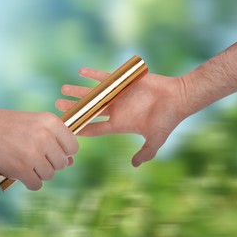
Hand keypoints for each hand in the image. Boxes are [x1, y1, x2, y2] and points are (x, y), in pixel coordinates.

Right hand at [0, 109, 78, 190]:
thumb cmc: (10, 126)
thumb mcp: (36, 124)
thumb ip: (56, 141)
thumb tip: (72, 162)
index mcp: (51, 122)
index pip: (73, 147)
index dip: (64, 152)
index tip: (51, 151)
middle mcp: (45, 136)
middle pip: (62, 163)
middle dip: (51, 164)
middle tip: (35, 158)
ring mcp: (33, 153)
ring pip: (50, 175)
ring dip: (39, 173)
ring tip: (26, 163)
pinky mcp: (21, 168)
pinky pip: (36, 184)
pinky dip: (30, 182)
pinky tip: (21, 173)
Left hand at [56, 67, 187, 166]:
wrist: (178, 98)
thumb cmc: (168, 120)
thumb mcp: (156, 140)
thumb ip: (145, 153)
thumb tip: (135, 165)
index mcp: (119, 124)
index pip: (95, 128)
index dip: (80, 129)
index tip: (66, 129)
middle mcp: (116, 110)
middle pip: (89, 111)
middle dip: (73, 109)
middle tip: (57, 107)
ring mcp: (118, 96)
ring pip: (93, 94)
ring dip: (78, 91)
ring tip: (63, 89)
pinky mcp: (124, 82)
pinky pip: (106, 78)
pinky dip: (93, 75)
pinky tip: (80, 72)